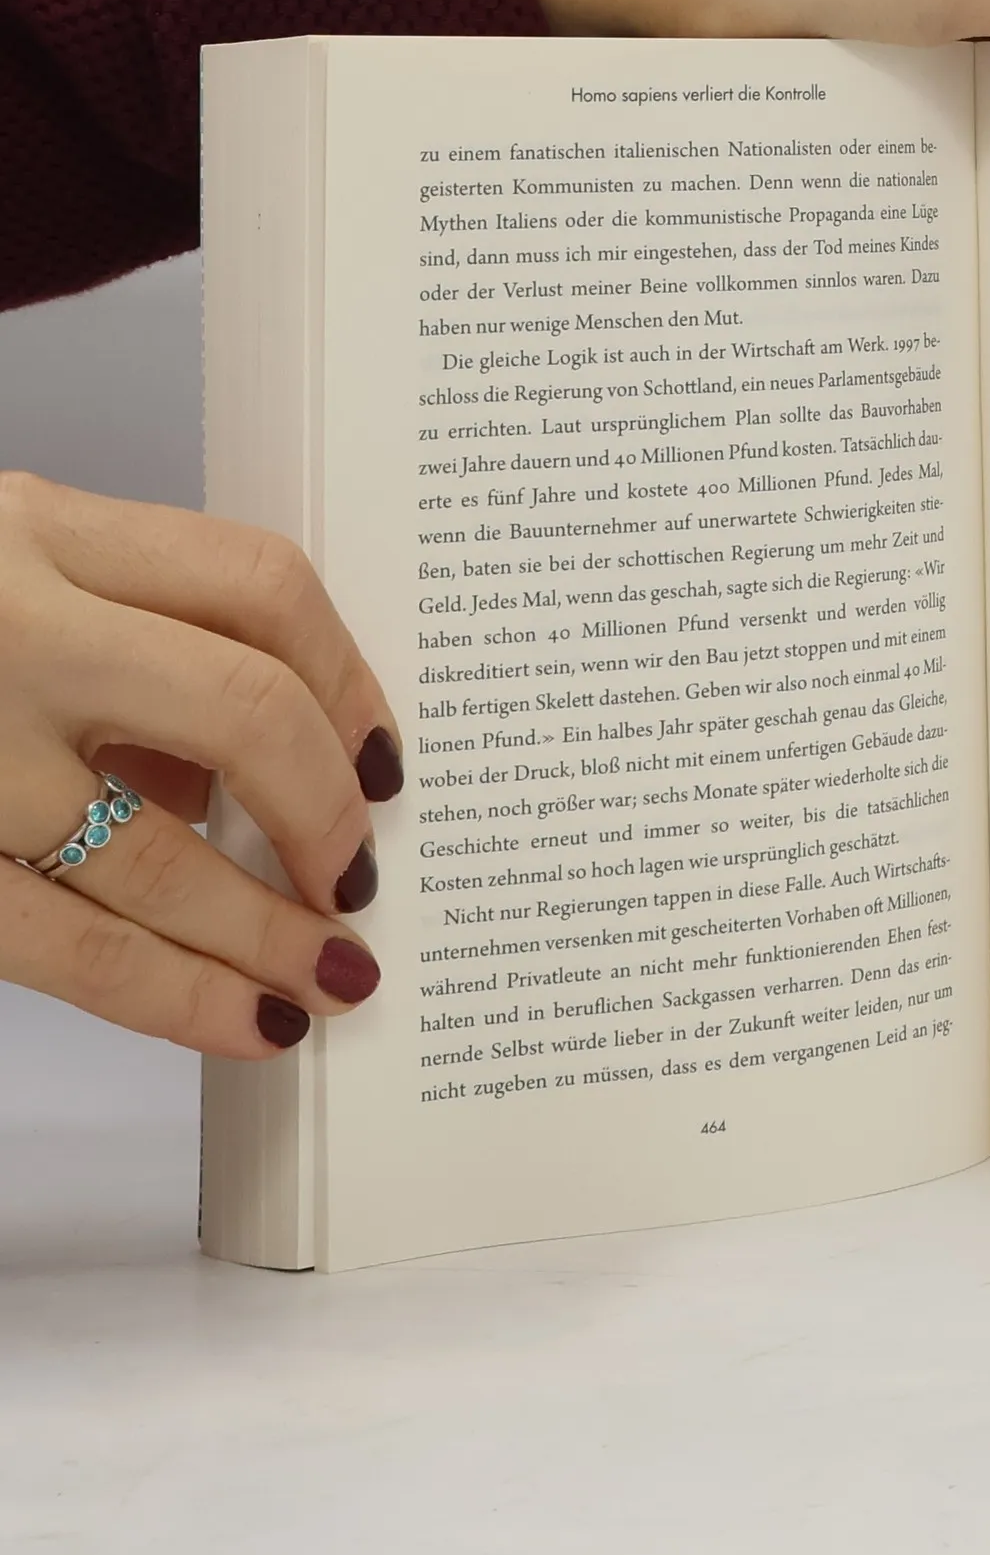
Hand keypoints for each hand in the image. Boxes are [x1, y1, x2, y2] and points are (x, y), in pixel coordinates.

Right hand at [0, 474, 401, 1057]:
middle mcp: (4, 625)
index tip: (386, 760)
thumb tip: (245, 785)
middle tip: (361, 877)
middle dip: (326, 810)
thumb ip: (119, 642)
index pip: (260, 583)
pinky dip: (177, 996)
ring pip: (159, 853)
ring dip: (268, 931)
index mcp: (37, 530)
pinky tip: (249, 1024)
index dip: (351, 680)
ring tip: (330, 978)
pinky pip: (62, 946)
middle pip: (244, 707)